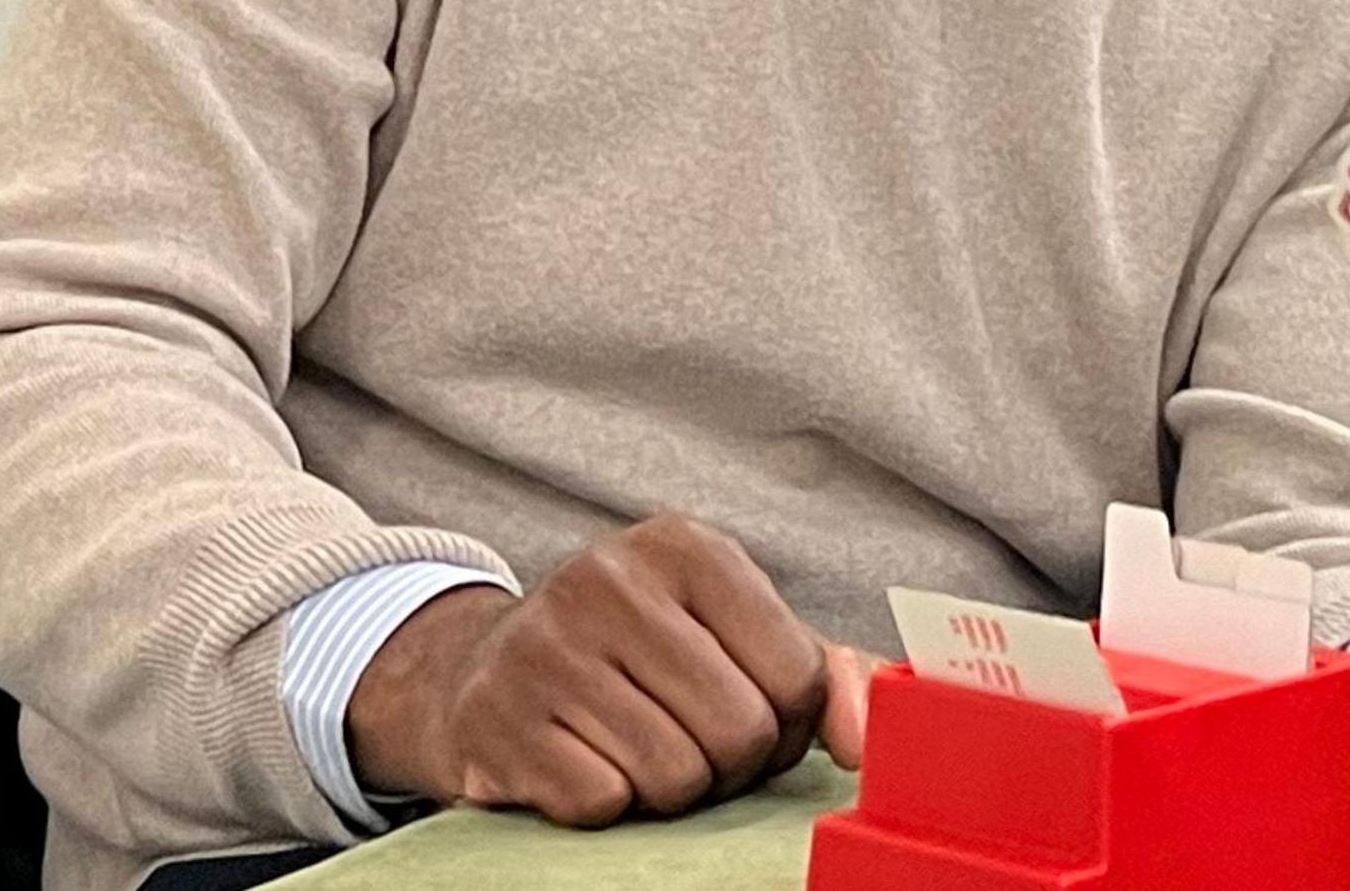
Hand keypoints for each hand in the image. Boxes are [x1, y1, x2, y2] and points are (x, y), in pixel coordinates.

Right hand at [346, 514, 874, 826]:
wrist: (485, 669)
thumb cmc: (643, 654)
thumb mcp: (736, 634)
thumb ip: (823, 673)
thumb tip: (864, 738)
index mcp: (684, 546)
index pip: (799, 674)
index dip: (792, 724)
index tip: (757, 716)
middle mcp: (607, 579)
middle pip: (740, 730)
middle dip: (733, 764)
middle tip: (699, 747)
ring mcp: (543, 647)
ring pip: (673, 775)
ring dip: (672, 790)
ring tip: (642, 751)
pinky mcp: (494, 719)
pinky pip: (602, 802)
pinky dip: (607, 803)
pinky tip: (586, 763)